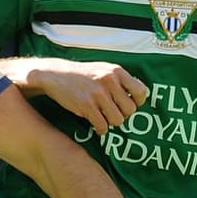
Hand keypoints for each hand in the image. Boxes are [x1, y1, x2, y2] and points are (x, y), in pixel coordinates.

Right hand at [33, 59, 148, 136]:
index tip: (128, 104)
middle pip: (130, 110)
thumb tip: (138, 97)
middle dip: (123, 114)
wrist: (56, 75)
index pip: (140, 91)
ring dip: (111, 122)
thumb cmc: (83, 75)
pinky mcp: (86, 105)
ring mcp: (98, 94)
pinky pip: (102, 126)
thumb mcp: (103, 69)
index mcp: (116, 71)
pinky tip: (95, 123)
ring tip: (103, 117)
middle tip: (112, 112)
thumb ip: (120, 80)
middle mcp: (109, 81)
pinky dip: (100, 128)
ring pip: (117, 120)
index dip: (137, 102)